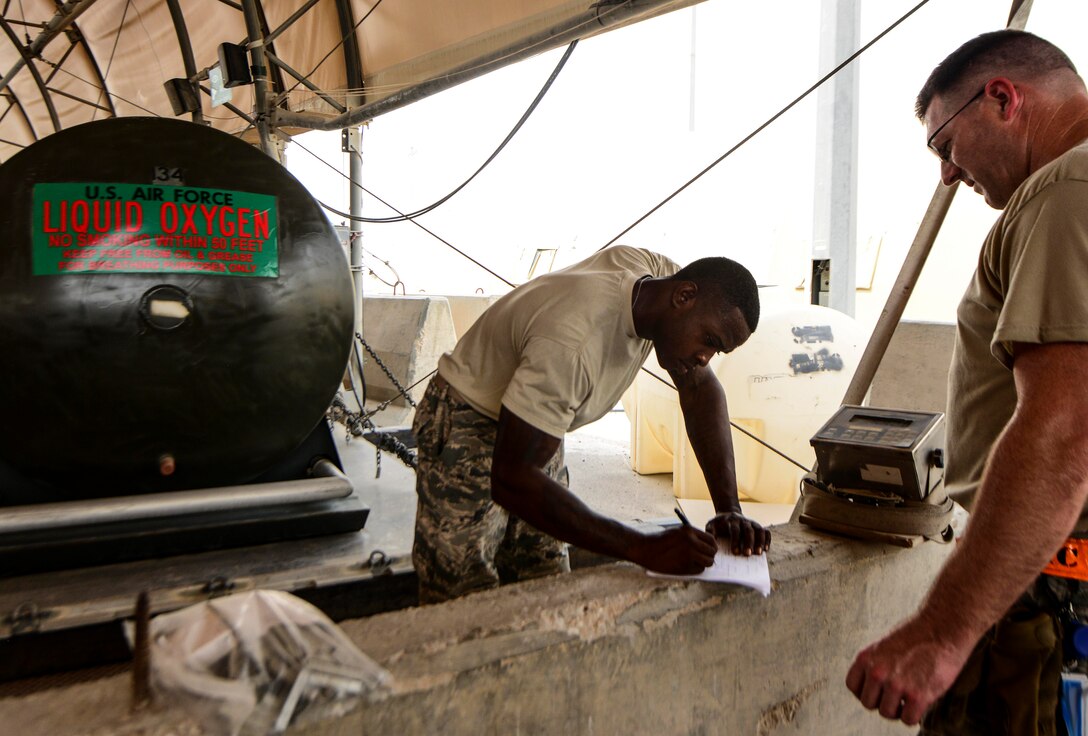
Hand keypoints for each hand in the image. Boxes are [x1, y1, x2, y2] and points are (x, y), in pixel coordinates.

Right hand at [636, 526, 717, 574]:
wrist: (644, 548)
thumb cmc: (659, 541)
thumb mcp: (677, 532)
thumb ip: (692, 537)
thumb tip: (708, 548)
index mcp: (689, 530)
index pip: (711, 540)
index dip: (711, 547)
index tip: (709, 551)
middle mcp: (691, 541)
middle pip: (712, 552)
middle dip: (709, 556)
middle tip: (702, 559)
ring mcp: (689, 554)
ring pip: (708, 562)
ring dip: (703, 564)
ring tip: (693, 563)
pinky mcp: (685, 565)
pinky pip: (699, 570)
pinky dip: (695, 570)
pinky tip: (685, 566)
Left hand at [706, 511, 769, 555]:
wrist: (728, 514)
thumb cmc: (719, 524)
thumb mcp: (711, 525)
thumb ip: (710, 533)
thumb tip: (712, 544)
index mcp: (731, 521)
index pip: (735, 530)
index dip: (736, 541)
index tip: (735, 552)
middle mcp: (743, 521)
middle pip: (748, 530)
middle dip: (749, 542)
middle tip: (747, 554)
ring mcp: (752, 523)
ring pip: (759, 530)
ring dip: (760, 541)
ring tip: (759, 553)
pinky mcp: (757, 526)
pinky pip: (766, 531)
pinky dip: (767, 539)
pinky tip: (766, 549)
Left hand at [845, 617, 972, 724]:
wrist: (943, 627)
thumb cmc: (917, 636)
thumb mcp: (884, 646)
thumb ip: (876, 665)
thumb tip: (874, 689)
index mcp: (866, 658)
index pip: (853, 687)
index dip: (867, 691)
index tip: (880, 690)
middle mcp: (877, 672)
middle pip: (869, 703)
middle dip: (883, 701)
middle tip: (899, 695)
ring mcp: (896, 684)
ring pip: (887, 713)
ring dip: (899, 710)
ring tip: (911, 698)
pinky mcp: (917, 696)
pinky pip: (908, 720)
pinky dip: (915, 715)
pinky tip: (922, 702)